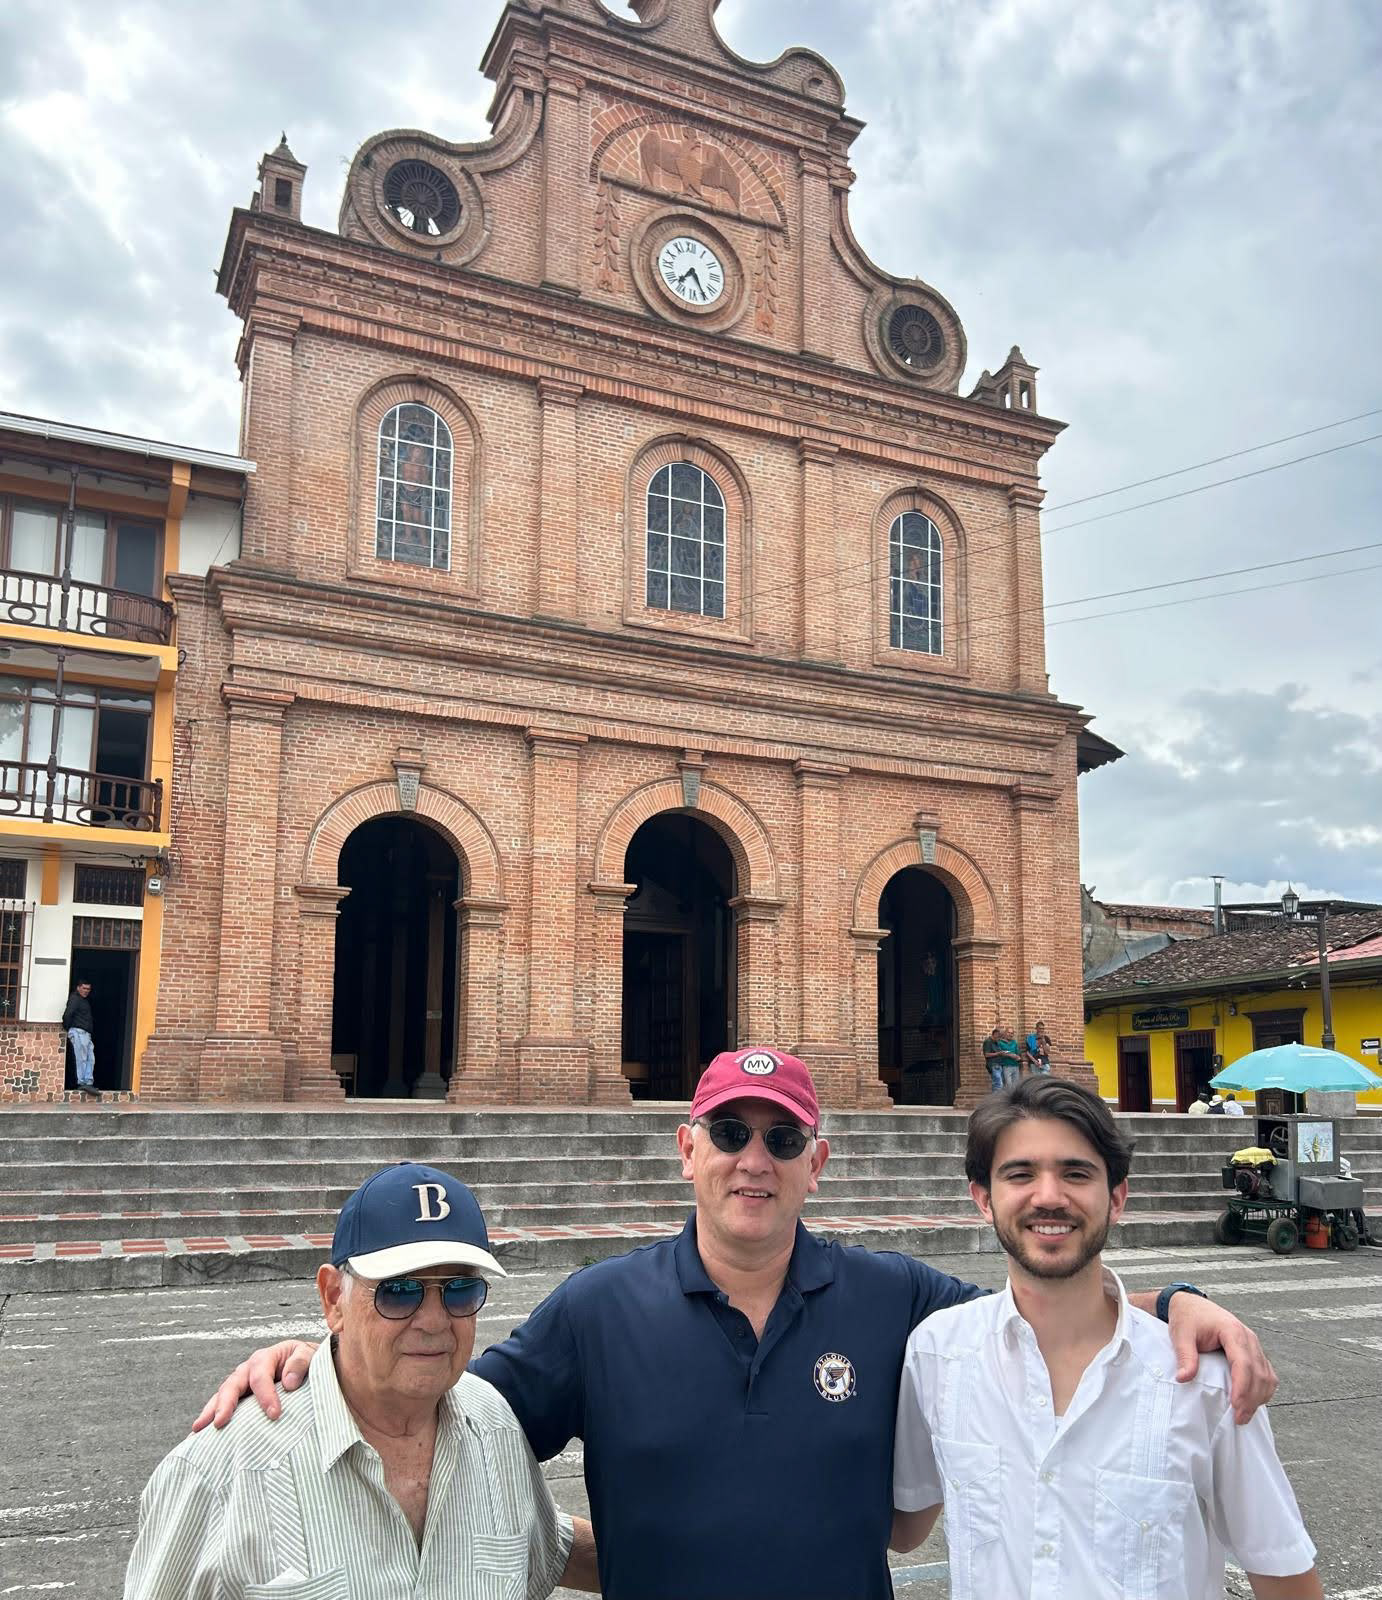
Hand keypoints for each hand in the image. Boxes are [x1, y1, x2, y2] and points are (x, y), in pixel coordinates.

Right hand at [190, 1339, 318, 1431]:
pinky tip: (199, 1435)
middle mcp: (248, 1370)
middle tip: (219, 1423)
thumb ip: (301, 1363)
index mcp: (265, 1358)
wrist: (304, 1364)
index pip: (261, 1377)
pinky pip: (221, 1406)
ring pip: (221, 1396)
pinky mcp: (238, 1398)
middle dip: (225, 1404)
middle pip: (232, 1385)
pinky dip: (210, 1418)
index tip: (274, 1414)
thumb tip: (289, 1382)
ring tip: (198, 1430)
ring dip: (210, 1412)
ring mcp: (240, 1384)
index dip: (266, 1396)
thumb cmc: (305, 1361)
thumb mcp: (308, 1354)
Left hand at [1167, 1293, 1276, 1422]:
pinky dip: (1263, 1390)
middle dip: (1251, 1398)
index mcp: (1232, 1331)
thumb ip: (1185, 1356)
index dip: (1242, 1387)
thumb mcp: (1181, 1335)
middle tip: (1239, 1419)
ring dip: (1259, 1397)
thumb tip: (1183, 1378)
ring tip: (1244, 1415)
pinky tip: (1253, 1402)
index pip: (1243, 1363)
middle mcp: (1248, 1337)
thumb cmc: (1187, 1318)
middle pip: (1259, 1373)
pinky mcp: (1254, 1352)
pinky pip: (1267, 1373)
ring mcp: (1254, 1344)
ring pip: (1267, 1375)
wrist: (1191, 1305)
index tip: (1236, 1406)